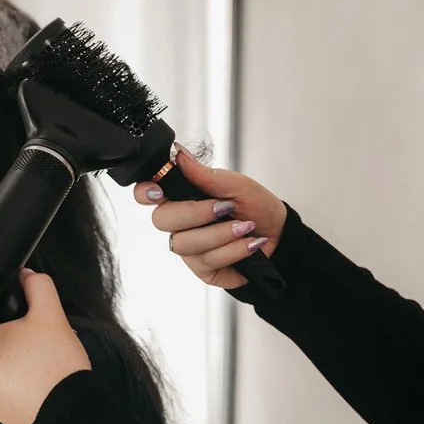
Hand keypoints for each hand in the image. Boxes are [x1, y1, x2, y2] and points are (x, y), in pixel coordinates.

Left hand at [0, 269, 90, 423]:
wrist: (71, 414)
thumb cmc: (56, 366)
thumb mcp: (50, 314)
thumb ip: (38, 285)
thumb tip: (26, 275)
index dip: (3, 315)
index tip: (21, 319)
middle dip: (16, 337)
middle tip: (40, 339)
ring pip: (1, 365)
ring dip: (20, 359)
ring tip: (45, 360)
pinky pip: (8, 387)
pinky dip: (23, 381)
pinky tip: (43, 378)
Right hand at [134, 144, 287, 289]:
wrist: (278, 233)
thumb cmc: (255, 205)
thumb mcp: (236, 184)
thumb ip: (205, 174)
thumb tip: (179, 154)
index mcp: (181, 196)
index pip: (147, 193)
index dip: (145, 192)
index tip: (159, 191)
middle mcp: (179, 223)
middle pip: (161, 220)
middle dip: (195, 214)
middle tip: (225, 208)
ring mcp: (189, 248)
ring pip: (185, 244)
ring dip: (221, 234)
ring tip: (245, 227)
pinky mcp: (203, 269)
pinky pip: (207, 261)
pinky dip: (233, 250)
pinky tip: (249, 243)